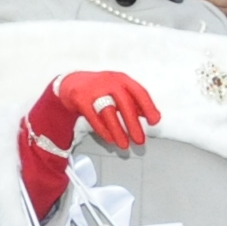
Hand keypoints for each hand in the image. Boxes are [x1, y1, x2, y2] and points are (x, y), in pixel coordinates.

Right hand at [21, 69, 159, 212]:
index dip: (149, 107)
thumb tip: (151, 116)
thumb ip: (134, 102)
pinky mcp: (80, 99)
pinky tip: (110, 140)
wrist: (71, 83)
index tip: (154, 121)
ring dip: (118, 131)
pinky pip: (93, 117)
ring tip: (125, 145)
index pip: (139, 92)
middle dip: (133, 124)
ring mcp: (93, 90)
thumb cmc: (100, 88)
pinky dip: (103, 130)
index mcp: (122, 79)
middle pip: (125, 104)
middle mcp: (109, 82)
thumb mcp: (118, 90)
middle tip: (140, 141)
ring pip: (108, 112)